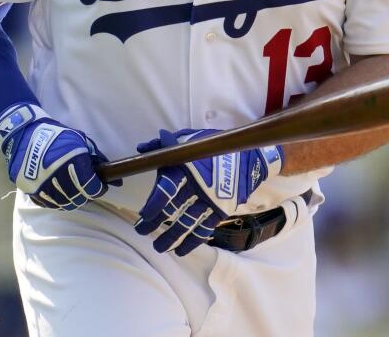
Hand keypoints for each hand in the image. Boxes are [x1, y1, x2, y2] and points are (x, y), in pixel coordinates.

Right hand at [0, 103, 118, 209]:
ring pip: (64, 203)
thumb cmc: (57, 136)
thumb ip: (96, 159)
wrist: (24, 134)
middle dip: (86, 194)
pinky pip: (48, 203)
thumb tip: (113, 178)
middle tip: (86, 187)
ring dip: (72, 199)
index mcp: (73, 162)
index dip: (99, 189)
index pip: (92, 188)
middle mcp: (58, 177)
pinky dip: (56, 201)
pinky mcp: (30, 190)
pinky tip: (60, 193)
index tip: (100, 185)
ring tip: (73, 190)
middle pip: (78, 198)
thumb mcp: (80, 141)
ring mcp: (42, 185)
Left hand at [134, 128, 281, 255]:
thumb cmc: (212, 146)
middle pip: (172, 209)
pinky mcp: (220, 210)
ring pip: (186, 223)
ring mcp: (209, 200)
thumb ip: (164, 144)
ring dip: (170, 237)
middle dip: (154, 222)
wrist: (247, 153)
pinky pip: (204, 229)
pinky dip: (192, 242)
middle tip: (141, 231)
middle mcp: (196, 186)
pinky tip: (180, 251)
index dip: (154, 203)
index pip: (167, 188)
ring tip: (158, 247)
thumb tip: (142, 148)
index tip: (143, 215)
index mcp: (186, 167)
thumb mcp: (189, 138)